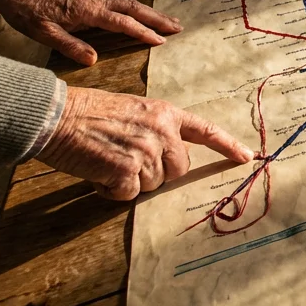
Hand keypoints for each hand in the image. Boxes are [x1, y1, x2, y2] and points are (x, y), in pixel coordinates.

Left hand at [0, 0, 181, 65]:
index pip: (121, 22)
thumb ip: (69, 46)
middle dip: (157, 18)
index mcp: (87, 11)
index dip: (141, 32)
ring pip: (132, 5)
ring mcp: (97, 1)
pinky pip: (124, 6)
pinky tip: (149, 17)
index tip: (159, 41)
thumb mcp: (44, 34)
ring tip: (172, 22)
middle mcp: (97, 3)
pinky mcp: (96, 3)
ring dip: (153, 13)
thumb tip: (93, 60)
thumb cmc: (30, 14)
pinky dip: (141, 12)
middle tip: (179, 27)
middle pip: (134, 8)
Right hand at [38, 87, 253, 200]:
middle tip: (127, 160)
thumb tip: (167, 157)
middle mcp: (162, 132)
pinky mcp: (127, 171)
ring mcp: (146, 152)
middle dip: (157, 172)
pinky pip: (129, 195)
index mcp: (165, 113)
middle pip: (179, 168)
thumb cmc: (90, 113)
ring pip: (153, 184)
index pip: (205, 130)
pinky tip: (99, 173)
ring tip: (108, 160)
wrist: (58, 116)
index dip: (227, 146)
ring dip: (131, 181)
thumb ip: (156, 129)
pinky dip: (112, 191)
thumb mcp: (133, 110)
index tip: (247, 157)